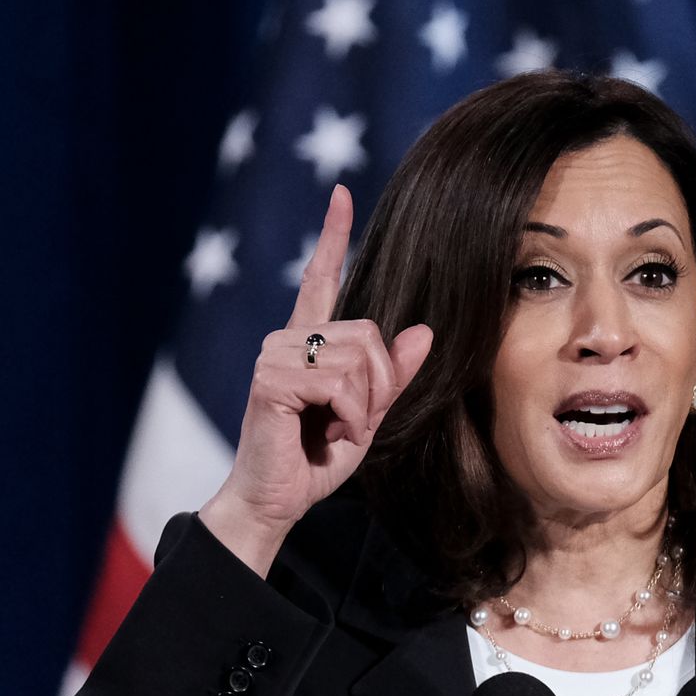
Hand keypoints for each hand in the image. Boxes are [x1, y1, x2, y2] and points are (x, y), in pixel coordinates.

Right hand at [200, 186, 432, 575]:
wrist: (275, 501)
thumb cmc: (315, 460)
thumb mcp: (368, 415)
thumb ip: (393, 376)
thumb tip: (424, 331)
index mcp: (308, 342)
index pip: (321, 278)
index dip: (333, 237)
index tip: (341, 194)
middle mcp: (287, 339)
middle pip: (369, 332)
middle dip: (380, 384)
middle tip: (353, 420)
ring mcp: (275, 355)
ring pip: (358, 358)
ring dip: (365, 405)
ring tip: (338, 429)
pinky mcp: (272, 379)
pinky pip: (341, 382)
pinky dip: (352, 416)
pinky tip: (330, 434)